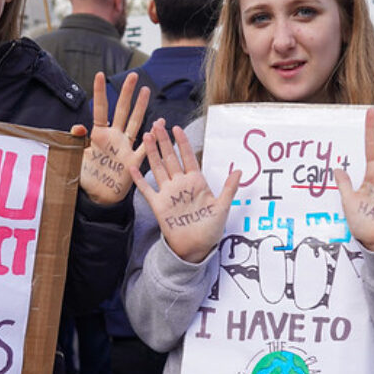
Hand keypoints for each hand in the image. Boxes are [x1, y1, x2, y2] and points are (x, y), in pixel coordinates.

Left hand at [78, 71, 148, 204]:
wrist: (98, 196)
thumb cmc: (88, 176)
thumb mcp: (77, 156)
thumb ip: (77, 140)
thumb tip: (79, 126)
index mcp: (99, 134)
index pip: (100, 109)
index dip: (100, 92)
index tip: (100, 75)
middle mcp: (114, 137)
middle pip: (122, 111)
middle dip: (127, 93)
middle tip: (133, 76)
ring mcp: (125, 147)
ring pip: (135, 123)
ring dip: (140, 107)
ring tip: (145, 90)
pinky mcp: (133, 161)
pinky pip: (144, 147)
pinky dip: (152, 137)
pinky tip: (159, 123)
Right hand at [130, 120, 240, 263]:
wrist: (196, 249)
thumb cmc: (210, 229)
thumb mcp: (222, 208)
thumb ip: (229, 189)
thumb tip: (240, 171)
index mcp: (197, 182)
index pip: (188, 157)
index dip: (182, 143)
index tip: (177, 128)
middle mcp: (181, 184)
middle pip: (171, 158)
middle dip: (164, 141)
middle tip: (158, 124)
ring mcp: (168, 193)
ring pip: (158, 168)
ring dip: (152, 153)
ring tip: (146, 137)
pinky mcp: (158, 205)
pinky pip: (147, 189)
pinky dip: (139, 179)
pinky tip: (133, 166)